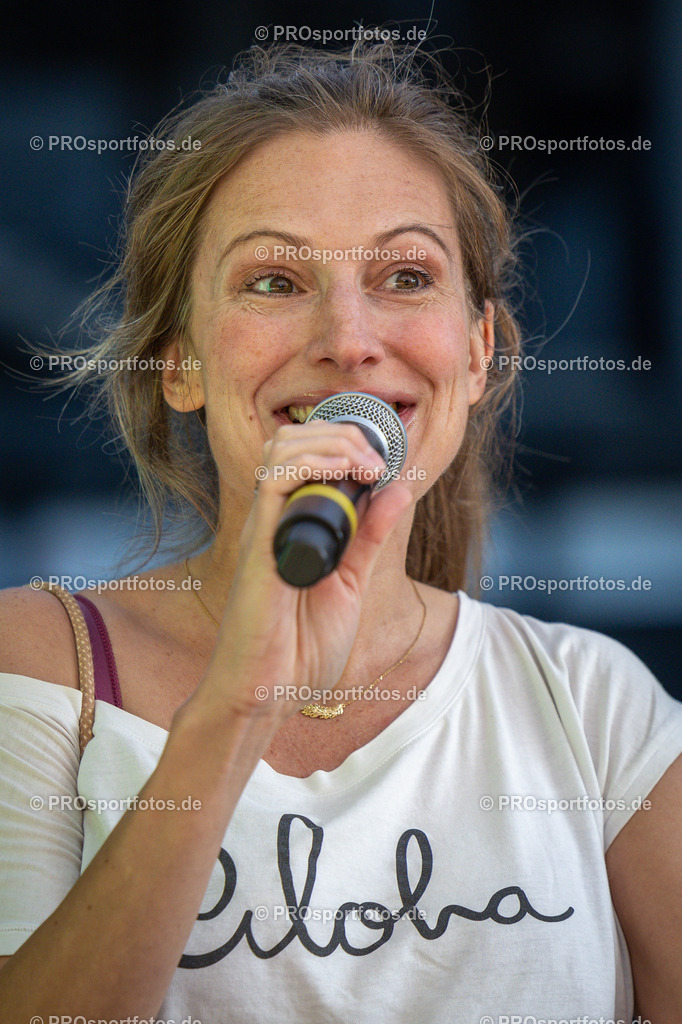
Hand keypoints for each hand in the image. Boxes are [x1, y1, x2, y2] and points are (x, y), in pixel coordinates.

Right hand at [193, 421, 412, 720]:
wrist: (268, 695)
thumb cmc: (301, 649)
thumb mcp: (351, 582)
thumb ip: (371, 536)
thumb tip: (396, 489)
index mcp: (294, 525)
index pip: (307, 453)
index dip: (345, 439)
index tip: (386, 456)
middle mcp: (274, 518)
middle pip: (292, 438)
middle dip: (341, 432)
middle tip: (377, 457)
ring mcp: (264, 528)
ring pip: (282, 447)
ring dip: (331, 441)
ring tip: (367, 463)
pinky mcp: (259, 544)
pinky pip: (275, 480)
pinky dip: (313, 463)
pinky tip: (347, 475)